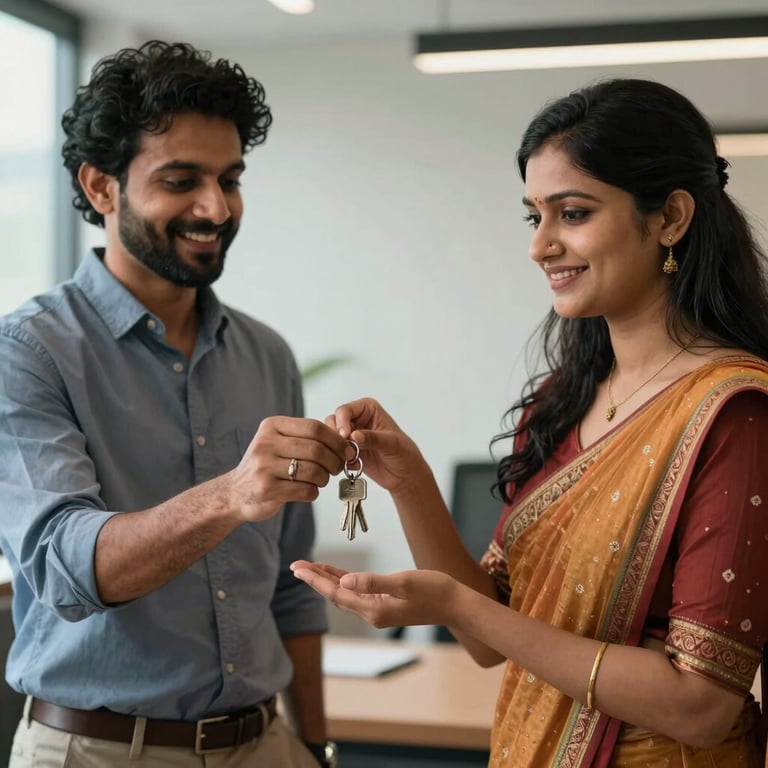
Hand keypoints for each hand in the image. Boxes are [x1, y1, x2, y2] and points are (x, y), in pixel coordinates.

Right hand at [228, 417, 346, 521]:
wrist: (235, 493)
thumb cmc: (266, 465)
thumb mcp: (278, 442)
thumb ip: (306, 438)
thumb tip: (345, 441)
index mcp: (272, 426)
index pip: (314, 427)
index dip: (336, 440)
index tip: (346, 450)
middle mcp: (266, 443)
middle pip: (316, 450)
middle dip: (334, 461)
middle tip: (338, 468)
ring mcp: (265, 467)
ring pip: (313, 471)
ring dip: (325, 478)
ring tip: (321, 480)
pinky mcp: (267, 490)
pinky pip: (305, 490)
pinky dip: (314, 492)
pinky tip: (308, 491)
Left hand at [291, 560, 459, 629]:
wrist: (455, 604)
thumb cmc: (433, 590)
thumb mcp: (404, 582)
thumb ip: (373, 582)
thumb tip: (343, 581)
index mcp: (374, 609)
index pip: (336, 593)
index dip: (315, 580)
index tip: (297, 568)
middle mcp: (372, 612)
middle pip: (335, 595)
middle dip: (315, 579)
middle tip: (295, 565)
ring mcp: (378, 609)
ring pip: (344, 594)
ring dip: (327, 580)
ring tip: (309, 567)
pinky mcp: (385, 603)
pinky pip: (357, 592)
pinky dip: (344, 581)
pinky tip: (337, 573)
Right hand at [327, 398, 424, 493]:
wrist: (405, 476)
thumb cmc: (404, 454)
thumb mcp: (391, 444)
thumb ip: (373, 438)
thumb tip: (355, 435)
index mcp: (368, 409)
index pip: (345, 410)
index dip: (342, 422)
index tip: (346, 436)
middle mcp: (357, 420)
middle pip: (333, 423)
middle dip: (337, 437)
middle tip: (347, 450)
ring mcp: (351, 436)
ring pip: (331, 438)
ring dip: (338, 449)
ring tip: (353, 458)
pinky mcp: (348, 451)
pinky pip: (335, 453)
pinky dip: (341, 460)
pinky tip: (354, 465)